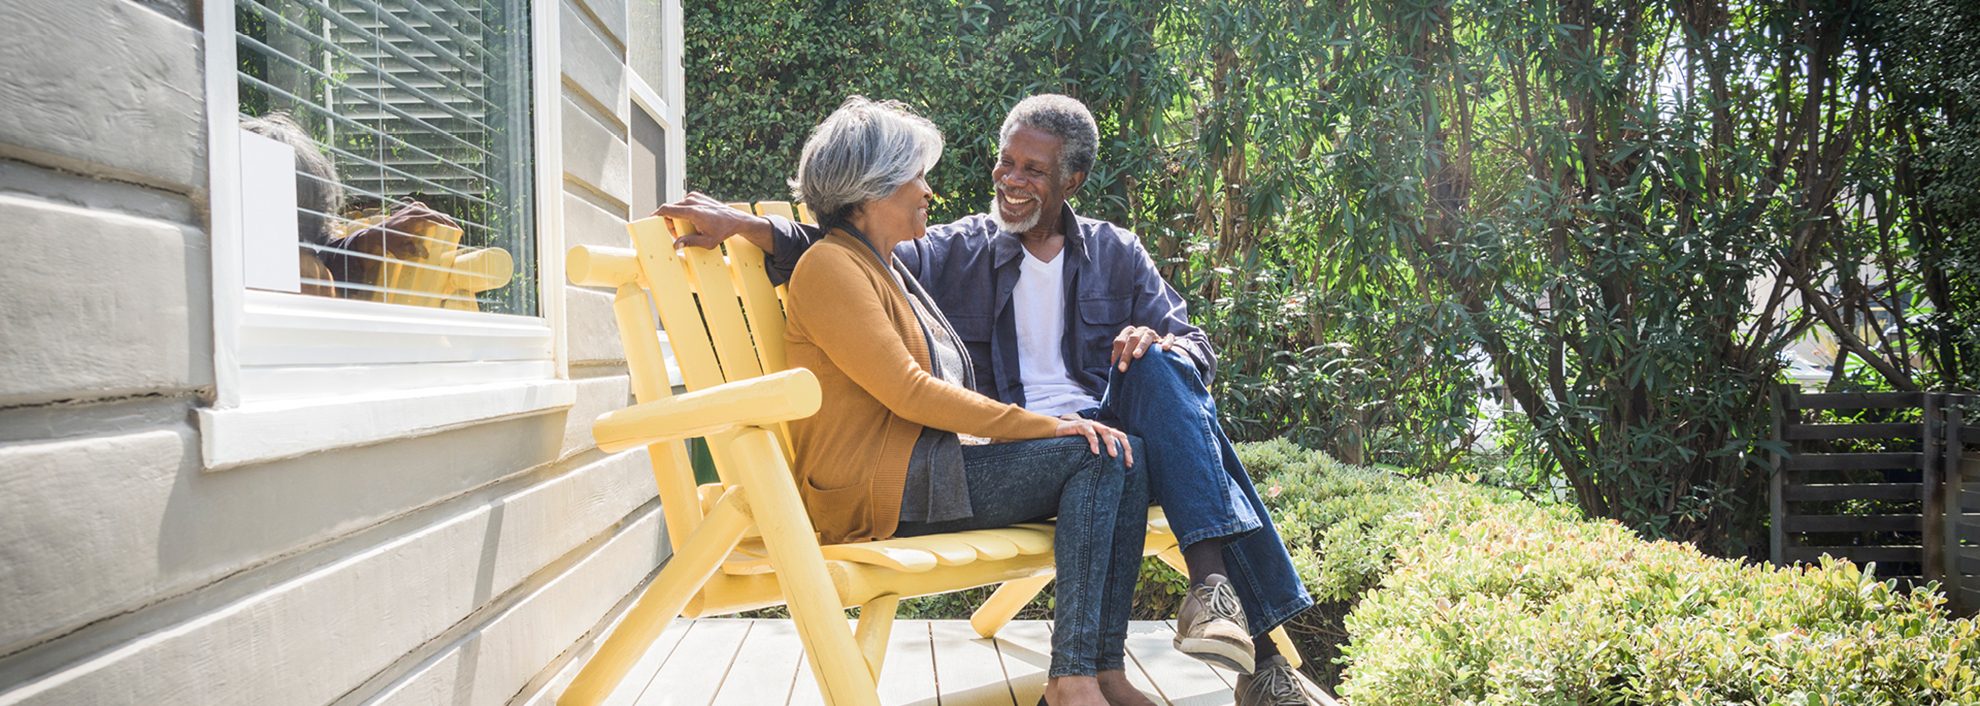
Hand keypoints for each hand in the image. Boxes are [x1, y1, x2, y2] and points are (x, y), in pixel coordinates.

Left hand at [346, 200, 456, 259]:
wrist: (377, 233)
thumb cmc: (390, 244)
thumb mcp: (400, 251)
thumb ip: (413, 252)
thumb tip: (427, 256)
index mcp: (412, 219)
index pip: (434, 218)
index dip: (447, 224)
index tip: (456, 230)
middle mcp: (413, 211)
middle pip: (436, 215)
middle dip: (448, 223)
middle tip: (458, 231)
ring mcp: (413, 207)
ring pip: (433, 212)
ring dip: (442, 219)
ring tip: (452, 228)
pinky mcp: (413, 207)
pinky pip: (428, 211)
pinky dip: (436, 217)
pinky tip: (442, 223)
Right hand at [652, 191, 772, 250]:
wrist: (736, 219)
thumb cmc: (723, 231)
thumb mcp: (707, 242)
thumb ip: (690, 242)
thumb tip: (676, 245)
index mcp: (693, 211)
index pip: (667, 209)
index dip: (656, 215)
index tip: (649, 220)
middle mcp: (692, 201)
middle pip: (670, 210)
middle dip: (670, 223)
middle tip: (677, 234)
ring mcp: (694, 197)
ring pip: (676, 207)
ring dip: (676, 218)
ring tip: (688, 228)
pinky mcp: (696, 196)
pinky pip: (683, 204)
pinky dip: (683, 212)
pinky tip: (691, 221)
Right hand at [1054, 418, 1132, 466]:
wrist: (1056, 431)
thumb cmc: (1073, 442)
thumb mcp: (1088, 449)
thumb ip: (1099, 454)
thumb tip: (1110, 470)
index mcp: (1104, 432)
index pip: (1121, 438)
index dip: (1127, 450)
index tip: (1129, 464)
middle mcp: (1099, 427)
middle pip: (1117, 434)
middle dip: (1124, 448)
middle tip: (1126, 462)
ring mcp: (1090, 425)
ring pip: (1106, 431)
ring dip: (1111, 444)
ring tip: (1114, 455)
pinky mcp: (1080, 425)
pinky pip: (1089, 432)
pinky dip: (1094, 441)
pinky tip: (1095, 452)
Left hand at [1110, 325, 1174, 371]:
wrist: (1158, 354)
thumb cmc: (1138, 358)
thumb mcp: (1128, 356)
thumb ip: (1120, 358)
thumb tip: (1113, 367)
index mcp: (1129, 334)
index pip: (1120, 341)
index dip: (1117, 354)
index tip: (1116, 368)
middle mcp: (1141, 331)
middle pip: (1132, 338)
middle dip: (1126, 354)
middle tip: (1122, 369)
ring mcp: (1155, 334)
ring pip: (1148, 335)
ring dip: (1141, 345)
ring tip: (1136, 356)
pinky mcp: (1168, 339)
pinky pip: (1169, 337)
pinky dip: (1167, 341)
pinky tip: (1164, 348)